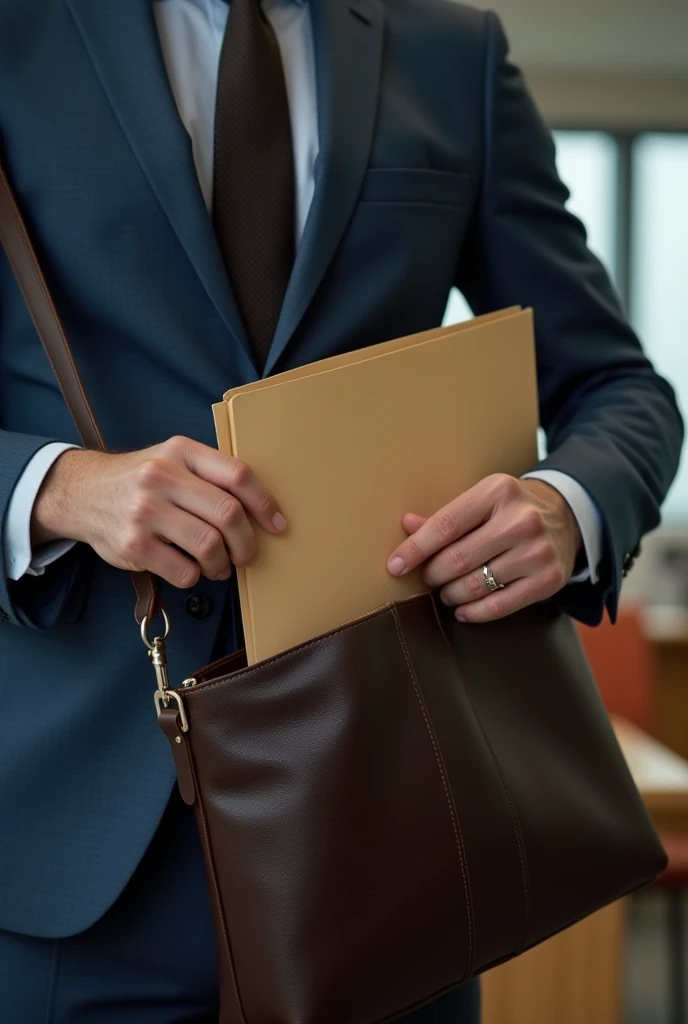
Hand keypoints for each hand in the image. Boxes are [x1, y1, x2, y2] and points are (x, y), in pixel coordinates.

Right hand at [30, 436, 285, 587]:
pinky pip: (184, 571)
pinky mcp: (133, 545)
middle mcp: (162, 477)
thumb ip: (210, 473)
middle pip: (228, 514)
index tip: (277, 524)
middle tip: (246, 555)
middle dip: (247, 543)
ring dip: (222, 564)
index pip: (237, 475)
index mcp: (181, 452)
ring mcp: (145, 512)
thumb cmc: (141, 479)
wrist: (82, 493)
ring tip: (219, 566)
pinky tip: (190, 569)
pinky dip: (195, 575)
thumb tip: (260, 507)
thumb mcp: (173, 458)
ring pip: (209, 546)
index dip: (265, 504)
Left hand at [386, 474, 582, 622]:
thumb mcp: (481, 500)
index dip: (415, 549)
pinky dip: (474, 612)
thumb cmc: (510, 509)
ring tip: (447, 592)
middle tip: (429, 578)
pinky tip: (463, 610)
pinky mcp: (548, 579)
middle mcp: (521, 520)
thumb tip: (407, 525)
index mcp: (497, 491)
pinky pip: (499, 606)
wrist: (566, 516)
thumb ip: (446, 516)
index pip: (445, 526)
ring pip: (475, 585)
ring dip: (451, 594)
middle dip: (433, 575)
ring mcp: (537, 551)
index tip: (394, 565)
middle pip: (457, 559)